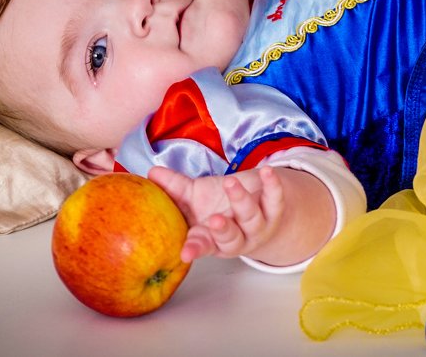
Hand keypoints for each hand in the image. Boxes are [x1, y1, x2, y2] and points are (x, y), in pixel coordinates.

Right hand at [147, 165, 284, 262]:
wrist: (255, 203)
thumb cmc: (217, 204)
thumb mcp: (193, 197)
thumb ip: (173, 187)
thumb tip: (150, 174)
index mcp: (212, 238)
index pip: (202, 245)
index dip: (194, 249)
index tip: (186, 253)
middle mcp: (236, 236)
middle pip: (231, 239)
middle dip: (223, 230)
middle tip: (215, 219)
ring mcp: (257, 225)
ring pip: (251, 218)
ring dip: (241, 201)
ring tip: (231, 183)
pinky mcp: (274, 210)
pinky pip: (276, 200)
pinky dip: (272, 186)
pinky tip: (267, 172)